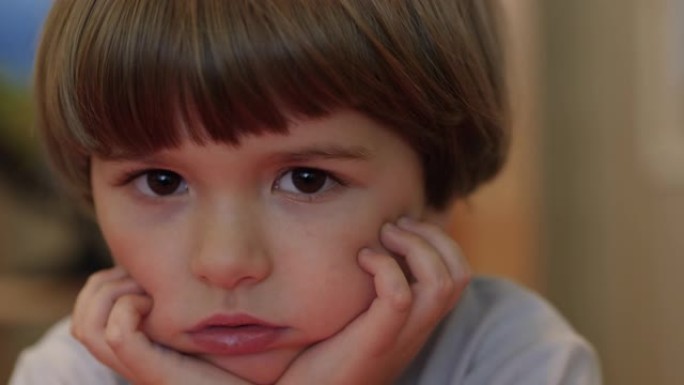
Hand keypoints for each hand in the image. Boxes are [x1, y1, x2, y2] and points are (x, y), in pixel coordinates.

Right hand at [71, 266, 252, 384]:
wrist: (273, 384)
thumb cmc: (251, 353)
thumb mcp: (212, 317)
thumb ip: (191, 297)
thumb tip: (173, 264)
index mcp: (143, 349)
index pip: (88, 317)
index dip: (105, 285)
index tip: (140, 271)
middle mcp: (135, 362)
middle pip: (83, 323)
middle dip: (103, 286)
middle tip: (142, 278)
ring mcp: (142, 369)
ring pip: (89, 329)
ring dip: (112, 296)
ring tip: (149, 290)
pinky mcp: (156, 374)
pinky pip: (116, 336)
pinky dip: (127, 310)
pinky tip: (155, 303)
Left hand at [277, 217, 469, 384]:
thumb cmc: (325, 353)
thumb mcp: (359, 315)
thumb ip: (372, 289)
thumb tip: (367, 245)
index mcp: (419, 320)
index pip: (459, 274)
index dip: (441, 240)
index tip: (404, 225)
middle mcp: (418, 329)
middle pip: (459, 274)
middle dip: (433, 236)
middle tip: (395, 225)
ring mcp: (401, 337)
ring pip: (440, 283)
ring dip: (414, 246)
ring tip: (383, 234)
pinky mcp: (376, 342)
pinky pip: (399, 297)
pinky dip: (384, 267)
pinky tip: (362, 259)